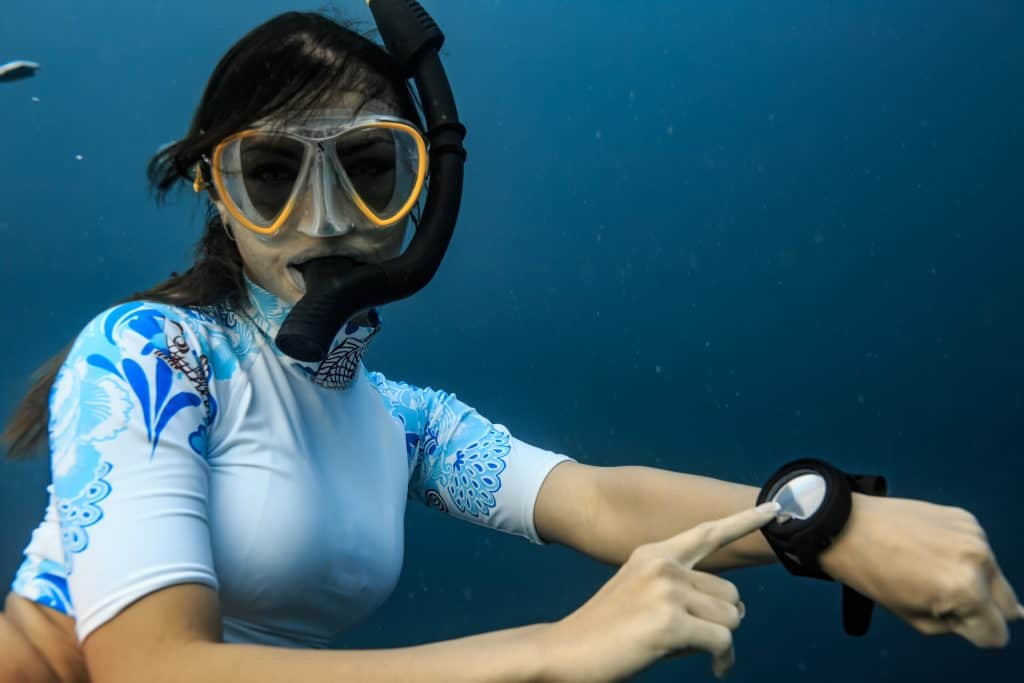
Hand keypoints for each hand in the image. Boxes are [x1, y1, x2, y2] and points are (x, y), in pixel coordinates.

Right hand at [541, 502, 778, 682]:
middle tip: (688, 638)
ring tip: (684, 649)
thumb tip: (736, 610)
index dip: (745, 521)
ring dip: (718, 641)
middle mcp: (663, 564)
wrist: (567, 651)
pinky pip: (722, 641)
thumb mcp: (643, 596)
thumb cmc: (610, 632)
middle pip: (730, 594)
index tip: (776, 509)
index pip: (708, 532)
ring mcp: (666, 591)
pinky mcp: (670, 622)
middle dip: (720, 623)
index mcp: (654, 553)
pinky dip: (723, 659)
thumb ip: (684, 589)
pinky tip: (713, 668)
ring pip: (731, 618)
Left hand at [820, 494, 1022, 646]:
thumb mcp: (916, 618)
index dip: (973, 633)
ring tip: (930, 570)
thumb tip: (988, 621)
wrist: (848, 526)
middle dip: (981, 608)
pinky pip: (979, 551)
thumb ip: (957, 626)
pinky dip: (963, 557)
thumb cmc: (873, 573)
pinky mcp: (967, 519)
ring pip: (995, 576)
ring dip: (974, 581)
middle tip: (941, 597)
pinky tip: (931, 551)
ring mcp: (975, 536)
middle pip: (1007, 605)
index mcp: (966, 591)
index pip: (996, 634)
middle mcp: (978, 561)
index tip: (948, 619)